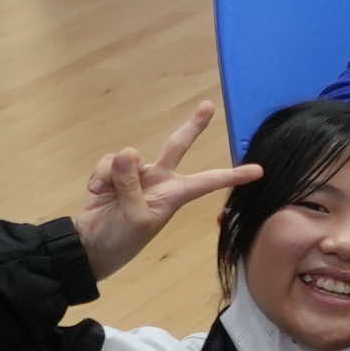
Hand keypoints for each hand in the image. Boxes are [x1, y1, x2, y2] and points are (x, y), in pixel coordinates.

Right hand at [74, 99, 258, 281]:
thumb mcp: (134, 217)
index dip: (232, 176)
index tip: (259, 170)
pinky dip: (100, 173)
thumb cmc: (121, 239)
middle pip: (178, 146)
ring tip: (104, 192)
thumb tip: (127, 154)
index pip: (208, 181)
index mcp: (175, 195)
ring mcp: (137, 175)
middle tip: (208, 105)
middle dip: (193, 126)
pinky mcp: (114, 173)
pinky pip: (109, 161)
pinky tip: (94, 190)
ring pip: (129, 156)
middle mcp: (160, 180)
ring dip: (114, 172)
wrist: (90, 245)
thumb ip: (131, 185)